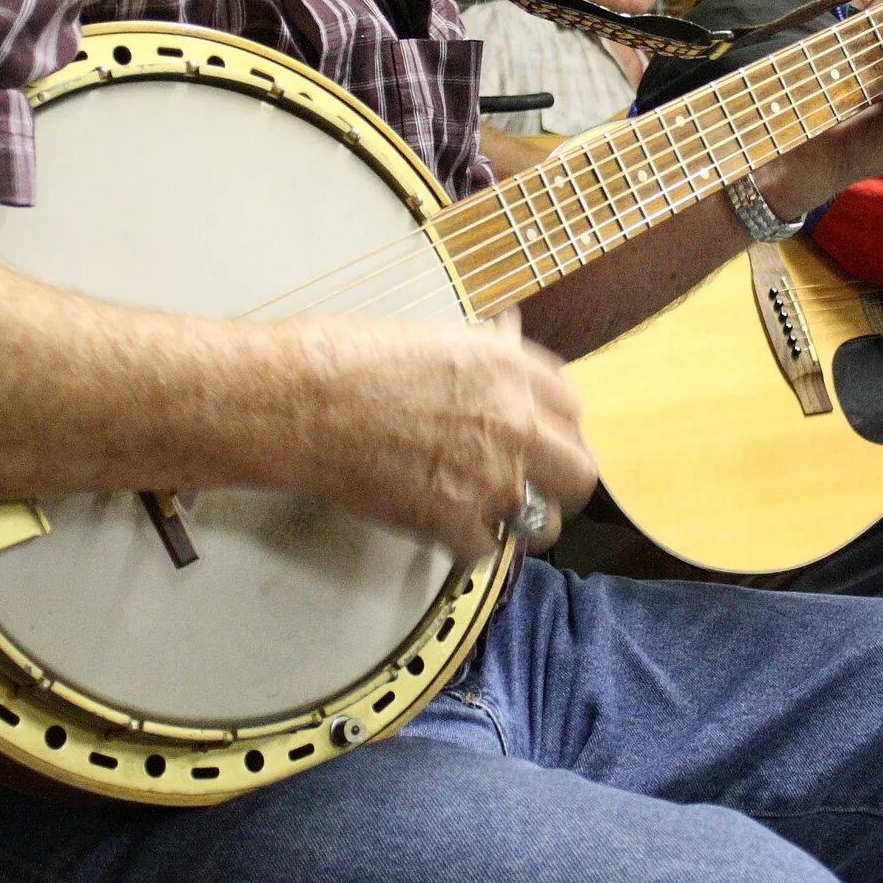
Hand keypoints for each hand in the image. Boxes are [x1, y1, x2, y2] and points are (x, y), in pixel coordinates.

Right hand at [280, 309, 596, 562]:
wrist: (304, 401)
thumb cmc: (353, 358)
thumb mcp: (437, 335)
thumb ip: (486, 350)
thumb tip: (509, 333)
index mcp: (512, 370)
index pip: (572, 409)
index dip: (560, 428)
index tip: (546, 439)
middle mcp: (515, 423)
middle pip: (578, 474)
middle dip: (560, 483)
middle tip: (536, 487)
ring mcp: (488, 477)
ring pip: (543, 523)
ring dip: (523, 522)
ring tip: (498, 517)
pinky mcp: (452, 520)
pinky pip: (485, 549)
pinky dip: (468, 544)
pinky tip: (450, 529)